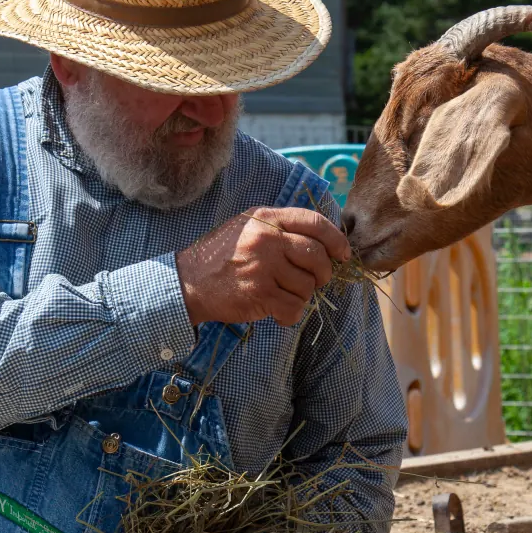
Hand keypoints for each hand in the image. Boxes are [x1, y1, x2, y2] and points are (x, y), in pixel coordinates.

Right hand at [175, 206, 350, 326]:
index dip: (336, 239)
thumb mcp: (247, 227)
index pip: (314, 221)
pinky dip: (291, 314)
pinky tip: (277, 311)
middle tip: (315, 280)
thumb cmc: (221, 255)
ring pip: (307, 285)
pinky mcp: (259, 294)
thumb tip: (321, 240)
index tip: (343, 253)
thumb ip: (280, 227)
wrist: (188, 282)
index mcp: (266, 218)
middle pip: (317, 255)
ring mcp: (263, 266)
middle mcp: (266, 239)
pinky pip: (294, 307)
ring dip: (302, 295)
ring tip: (283, 294)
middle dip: (323, 273)